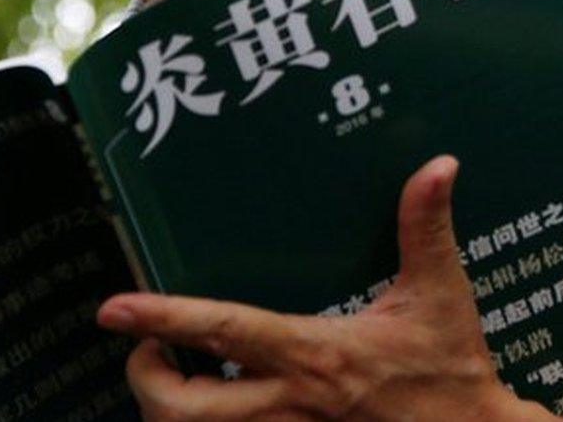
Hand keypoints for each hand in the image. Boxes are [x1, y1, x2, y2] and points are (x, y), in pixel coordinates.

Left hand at [98, 156, 562, 420]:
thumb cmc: (449, 370)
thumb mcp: (440, 294)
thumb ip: (426, 226)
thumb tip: (438, 165)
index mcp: (315, 354)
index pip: (223, 331)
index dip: (162, 318)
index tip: (113, 308)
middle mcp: (290, 405)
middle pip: (181, 409)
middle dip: (145, 378)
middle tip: (147, 350)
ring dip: (165, 413)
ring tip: (174, 378)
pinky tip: (217, 409)